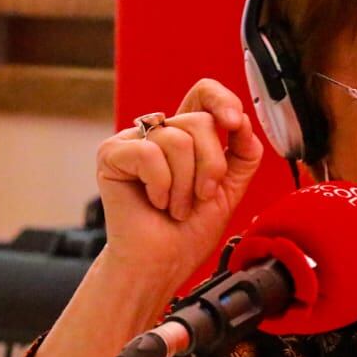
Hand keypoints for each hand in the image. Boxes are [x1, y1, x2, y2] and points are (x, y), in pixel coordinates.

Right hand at [95, 79, 264, 289]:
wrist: (163, 263)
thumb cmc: (187, 232)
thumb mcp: (230, 189)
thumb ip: (243, 155)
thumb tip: (243, 124)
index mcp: (187, 136)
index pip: (203, 94)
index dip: (222, 100)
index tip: (235, 124)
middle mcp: (160, 133)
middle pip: (198, 122)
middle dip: (210, 168)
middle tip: (199, 198)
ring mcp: (134, 141)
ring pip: (177, 140)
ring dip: (185, 185)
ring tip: (175, 206)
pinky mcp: (112, 154)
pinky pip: (149, 154)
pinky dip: (161, 186)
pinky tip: (154, 202)